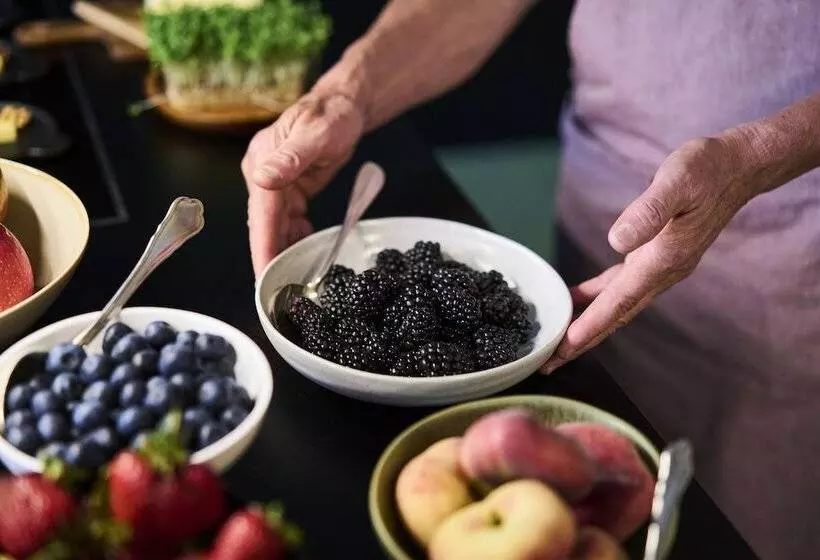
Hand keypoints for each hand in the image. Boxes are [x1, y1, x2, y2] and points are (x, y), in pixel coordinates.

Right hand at [242, 91, 364, 275]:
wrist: (344, 104)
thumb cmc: (332, 113)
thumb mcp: (317, 132)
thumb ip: (292, 157)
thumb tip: (264, 178)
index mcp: (262, 161)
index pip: (262, 212)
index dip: (263, 244)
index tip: (264, 273)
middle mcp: (263, 173)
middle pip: (265, 223)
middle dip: (268, 255)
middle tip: (274, 290)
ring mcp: (275, 181)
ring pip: (276, 224)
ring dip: (282, 249)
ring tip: (290, 279)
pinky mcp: (289, 188)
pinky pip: (288, 219)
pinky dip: (294, 236)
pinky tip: (303, 252)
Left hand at [541, 135, 760, 373]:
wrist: (737, 167)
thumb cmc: (706, 170)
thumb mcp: (677, 181)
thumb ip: (649, 211)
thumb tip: (617, 240)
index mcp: (663, 259)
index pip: (620, 301)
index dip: (591, 325)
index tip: (565, 347)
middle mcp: (662, 271)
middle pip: (616, 315)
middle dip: (583, 341)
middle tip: (549, 363)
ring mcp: (660, 267)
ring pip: (617, 305)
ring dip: (589, 325)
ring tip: (558, 343)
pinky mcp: (656, 256)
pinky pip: (621, 286)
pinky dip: (598, 297)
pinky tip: (578, 299)